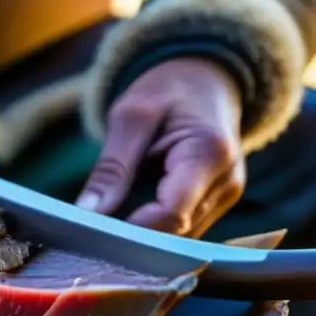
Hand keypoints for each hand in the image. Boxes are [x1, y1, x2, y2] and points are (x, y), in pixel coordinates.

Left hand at [77, 57, 245, 237]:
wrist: (207, 79)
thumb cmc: (169, 89)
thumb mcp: (131, 115)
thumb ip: (113, 166)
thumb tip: (88, 212)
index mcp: (209, 154)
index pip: (172, 213)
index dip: (134, 228)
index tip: (97, 228)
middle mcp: (226, 183)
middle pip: (175, 230)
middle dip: (135, 233)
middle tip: (94, 227)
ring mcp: (225, 197)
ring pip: (178, 236)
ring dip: (144, 232)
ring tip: (112, 216)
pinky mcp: (216, 204)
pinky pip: (182, 228)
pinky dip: (155, 225)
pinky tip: (131, 213)